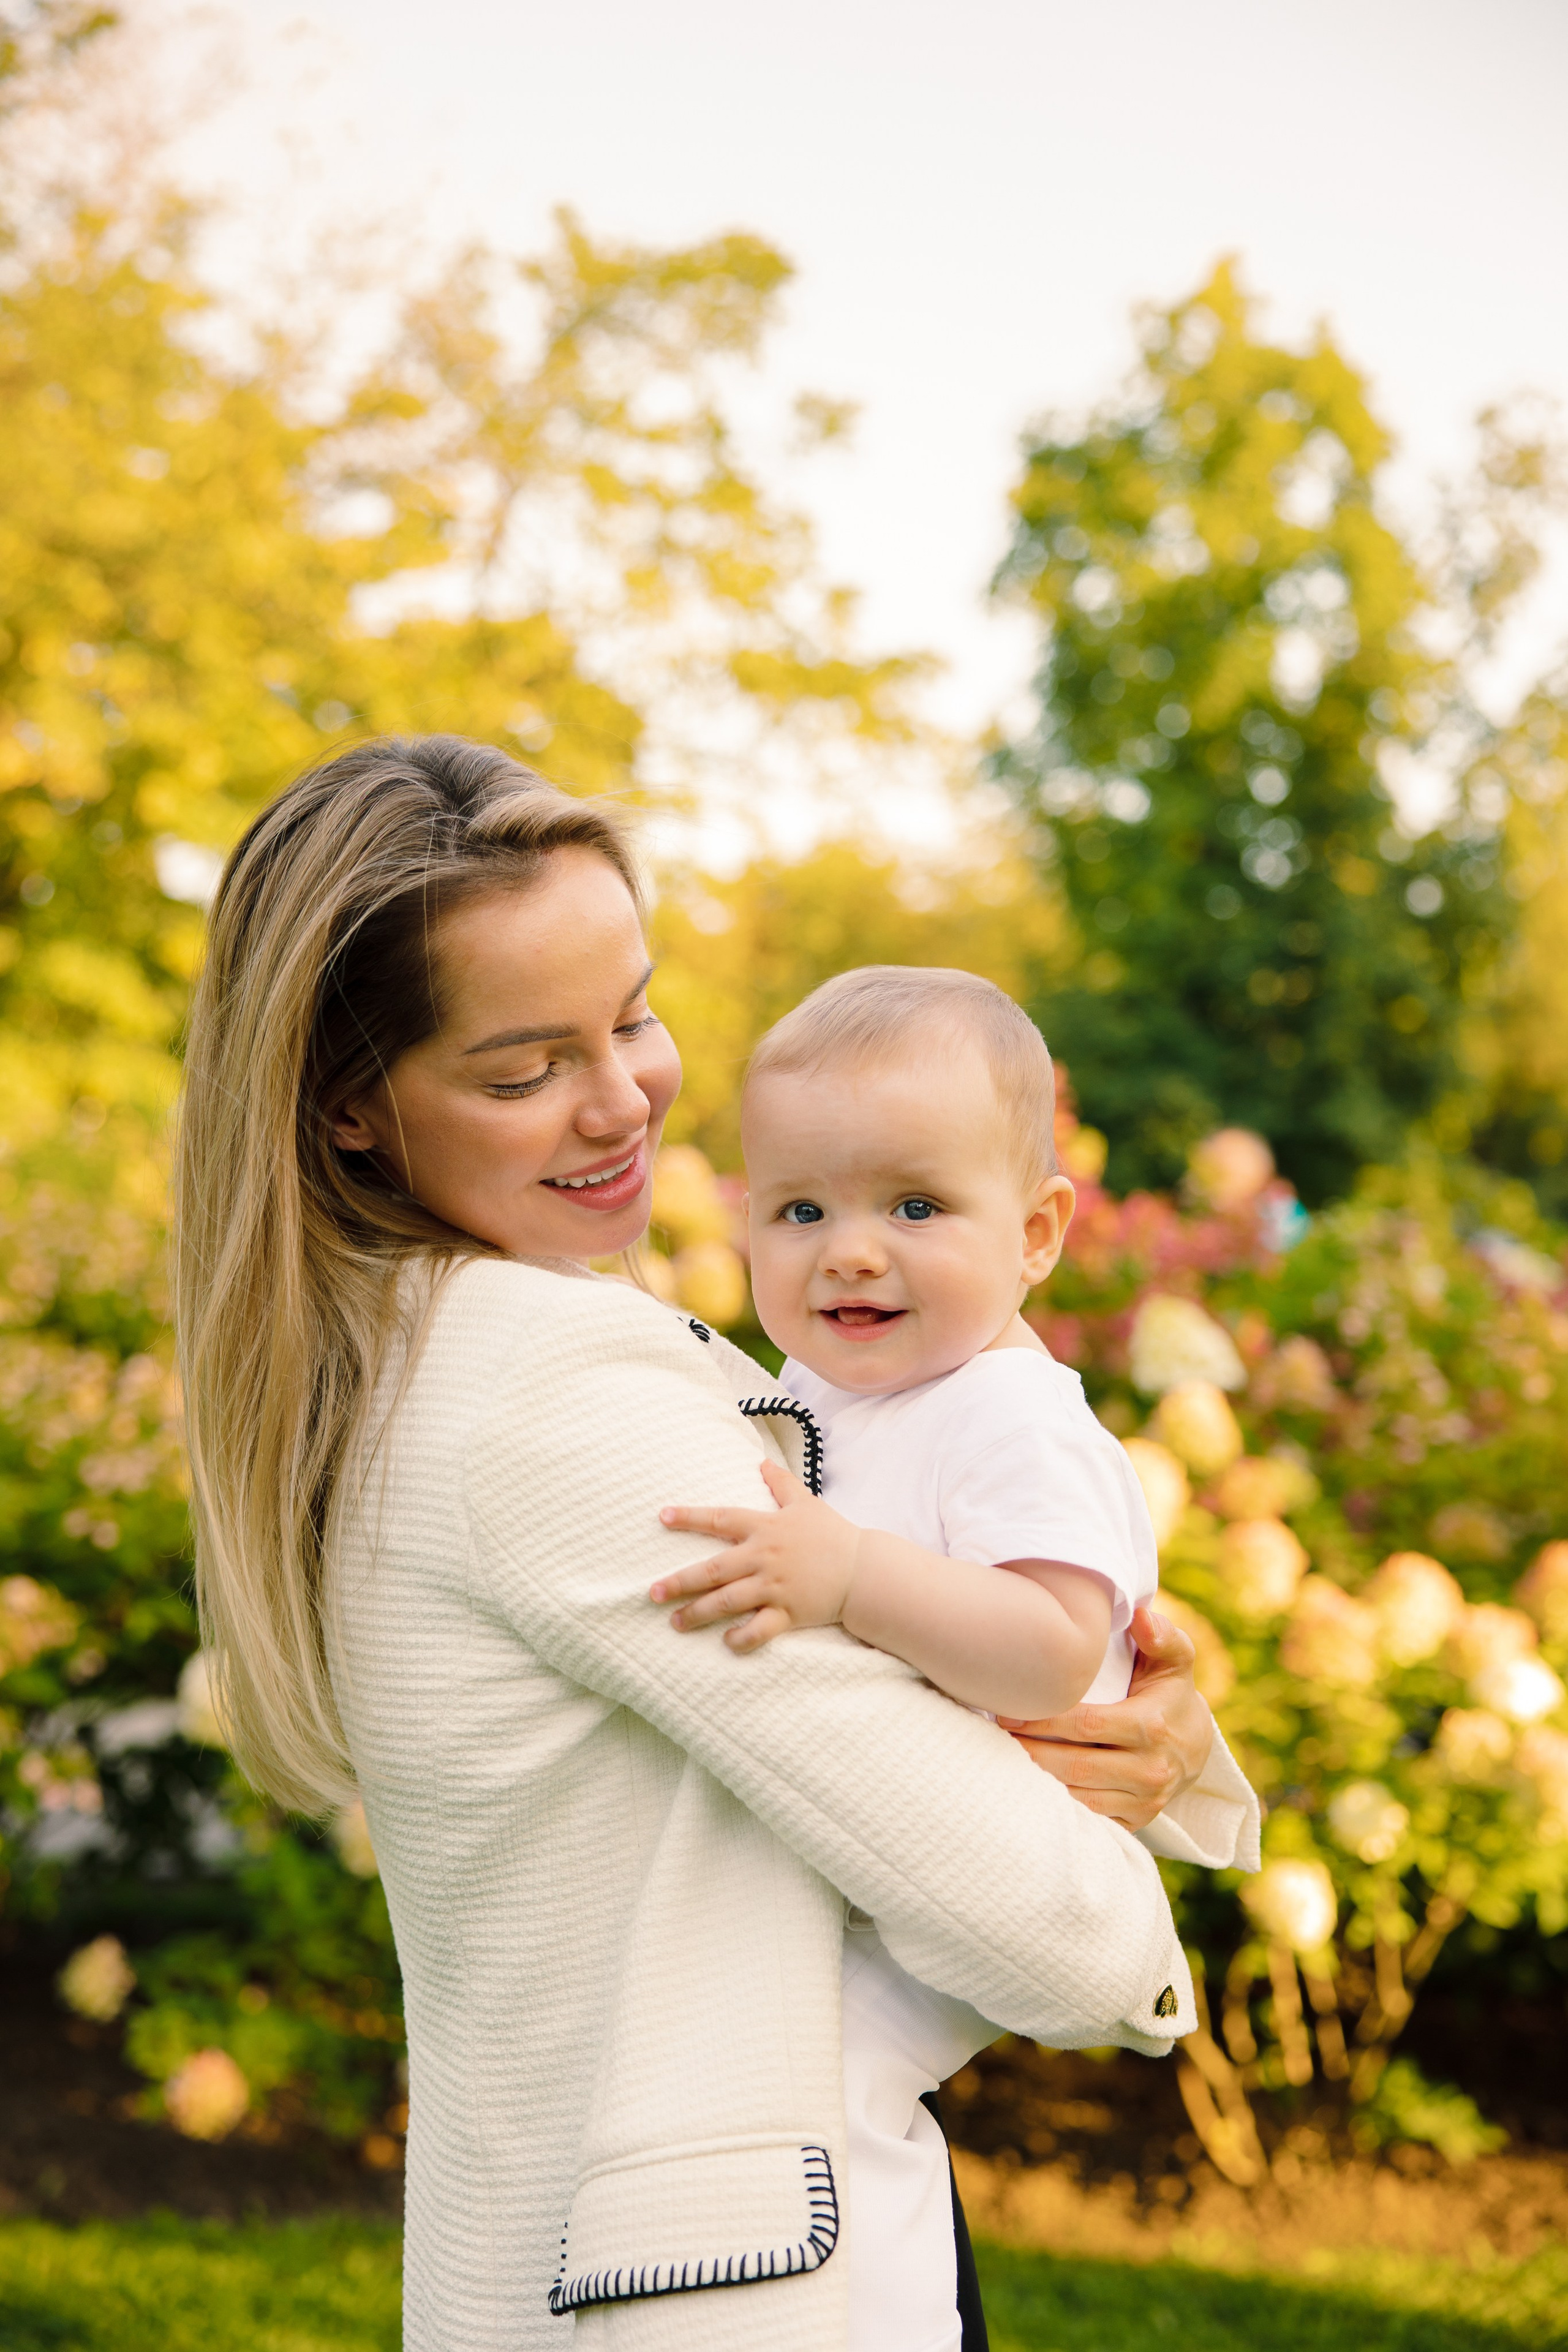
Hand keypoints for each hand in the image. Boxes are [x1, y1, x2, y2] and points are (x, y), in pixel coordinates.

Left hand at [653, 1459, 861, 1651]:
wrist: (865, 1569)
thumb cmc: (832, 1534)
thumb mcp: (806, 1502)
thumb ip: (781, 1482)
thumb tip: (762, 1460)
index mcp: (766, 1528)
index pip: (721, 1519)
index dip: (690, 1516)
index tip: (662, 1516)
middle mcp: (765, 1558)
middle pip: (714, 1569)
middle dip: (680, 1582)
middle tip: (652, 1593)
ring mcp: (776, 1587)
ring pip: (729, 1602)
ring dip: (699, 1613)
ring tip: (675, 1621)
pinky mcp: (789, 1612)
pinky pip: (760, 1629)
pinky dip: (742, 1638)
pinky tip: (725, 1641)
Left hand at [996, 1607, 1214, 1829]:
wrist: (1197, 1745)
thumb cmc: (1170, 1691)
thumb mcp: (1174, 1658)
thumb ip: (1161, 1636)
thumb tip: (1141, 1616)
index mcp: (1152, 1726)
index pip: (1087, 1725)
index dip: (1044, 1721)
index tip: (1007, 1713)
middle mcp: (1150, 1769)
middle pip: (1076, 1766)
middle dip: (1030, 1753)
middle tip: (992, 1739)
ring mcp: (1144, 1801)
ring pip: (1078, 1798)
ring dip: (1037, 1784)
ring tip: (1000, 1764)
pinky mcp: (1136, 1822)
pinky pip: (1090, 1820)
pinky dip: (1058, 1809)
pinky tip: (1028, 1791)